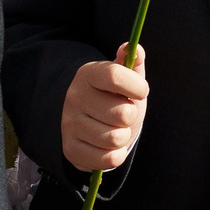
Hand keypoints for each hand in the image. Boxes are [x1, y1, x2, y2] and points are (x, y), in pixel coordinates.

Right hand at [61, 47, 149, 172]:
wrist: (88, 121)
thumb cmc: (114, 96)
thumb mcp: (125, 78)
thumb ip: (133, 63)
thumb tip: (136, 49)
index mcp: (88, 74)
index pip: (115, 76)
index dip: (137, 87)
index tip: (140, 91)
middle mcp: (74, 97)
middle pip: (122, 113)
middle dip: (131, 116)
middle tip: (124, 113)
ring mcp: (69, 124)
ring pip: (115, 139)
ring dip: (124, 137)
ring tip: (116, 129)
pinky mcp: (70, 149)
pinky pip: (108, 159)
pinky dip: (116, 155)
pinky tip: (109, 145)